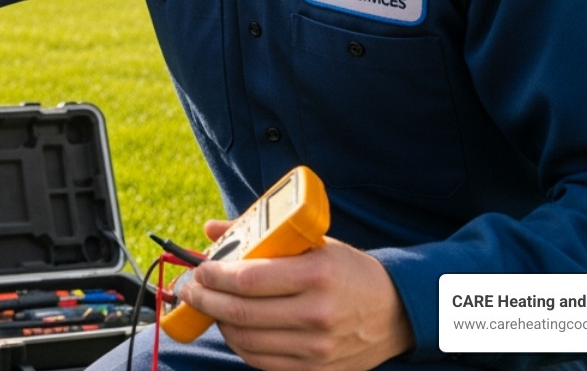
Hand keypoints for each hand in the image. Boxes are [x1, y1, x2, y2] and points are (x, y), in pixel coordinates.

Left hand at [178, 231, 413, 370]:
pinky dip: (240, 345)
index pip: (249, 280)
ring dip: (220, 322)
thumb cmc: (347, 271)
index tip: (199, 269)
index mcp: (315, 274)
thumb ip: (260, 235)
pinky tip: (234, 328)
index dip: (214, 276)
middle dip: (206, 300)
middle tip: (191, 290)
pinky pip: (262, 362)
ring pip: (247, 341)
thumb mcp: (311, 243)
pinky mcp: (315, 369)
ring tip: (211, 307)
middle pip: (242, 312)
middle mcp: (316, 314)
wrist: (395, 312)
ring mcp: (316, 347)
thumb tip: (212, 229)